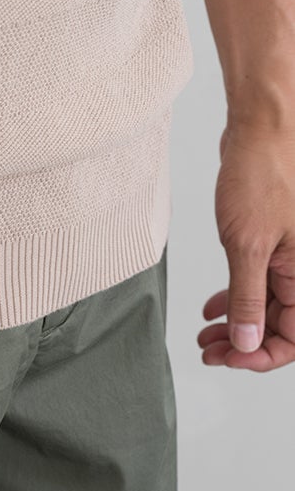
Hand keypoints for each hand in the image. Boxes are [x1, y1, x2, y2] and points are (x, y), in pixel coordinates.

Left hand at [198, 122, 294, 370]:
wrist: (261, 131)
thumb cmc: (263, 174)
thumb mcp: (250, 245)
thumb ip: (248, 298)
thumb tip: (247, 341)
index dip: (262, 355)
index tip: (230, 359)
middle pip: (277, 324)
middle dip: (242, 342)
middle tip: (209, 352)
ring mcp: (288, 257)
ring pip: (264, 305)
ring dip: (235, 323)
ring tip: (205, 337)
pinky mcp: (271, 244)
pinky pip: (256, 282)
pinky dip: (234, 297)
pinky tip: (211, 308)